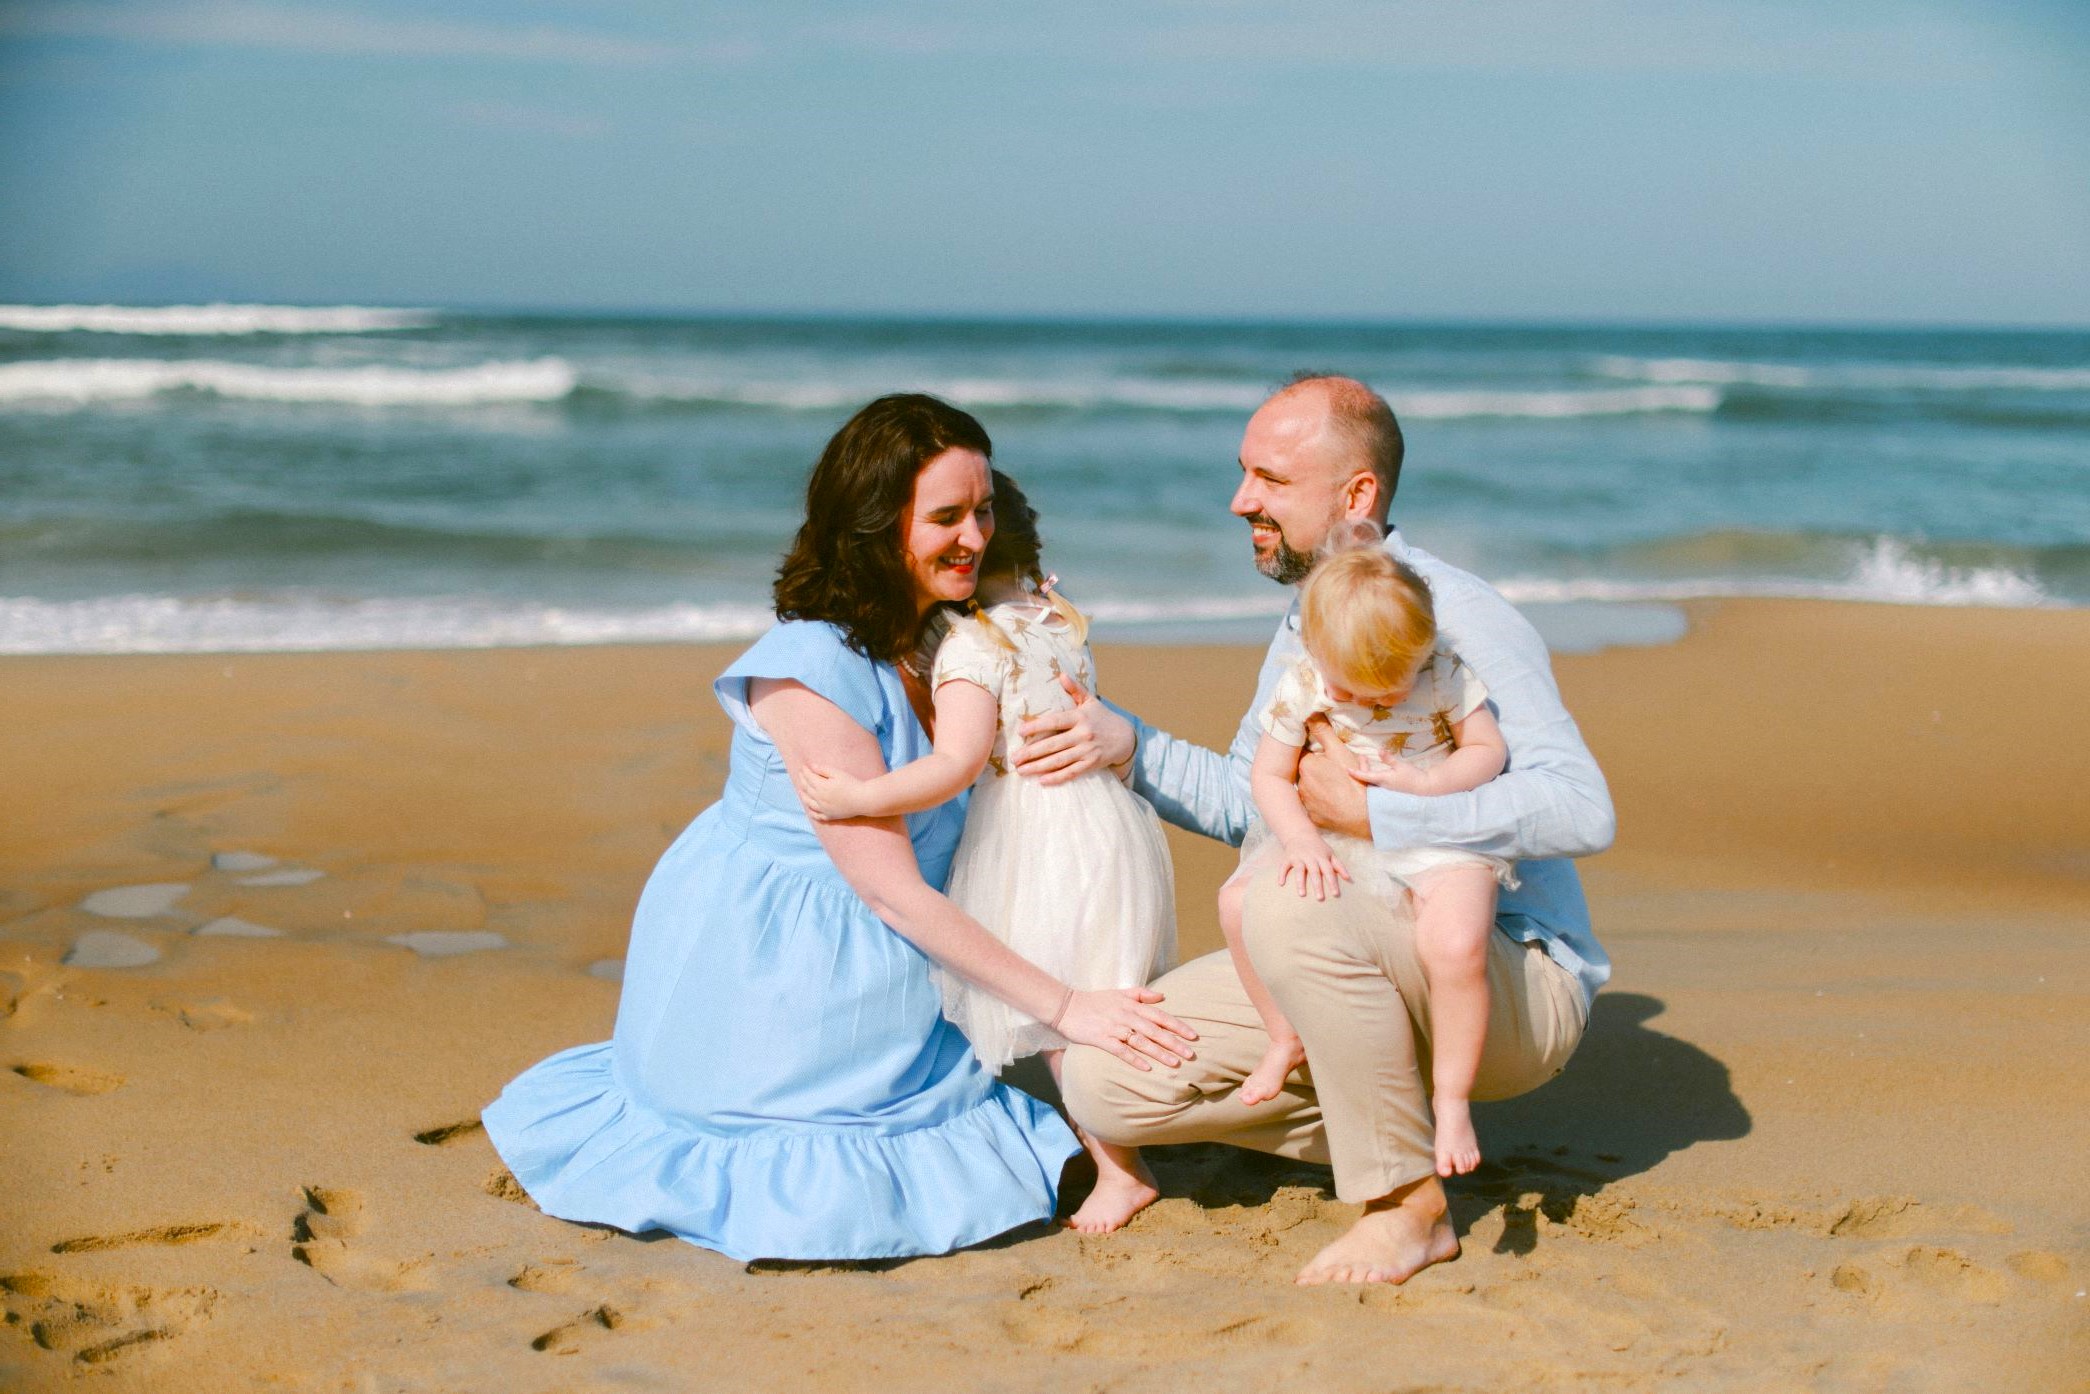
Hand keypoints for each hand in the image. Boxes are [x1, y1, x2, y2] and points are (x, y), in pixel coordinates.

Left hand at [792, 763, 866, 821]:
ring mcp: (824, 809)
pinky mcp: (830, 816)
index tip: (803, 766)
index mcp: (821, 787)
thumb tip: (812, 766)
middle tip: (800, 774)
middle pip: (807, 788)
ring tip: (800, 790)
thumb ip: (824, 770)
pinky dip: (811, 813)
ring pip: (808, 802)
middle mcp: (819, 799)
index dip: (805, 771)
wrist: (863, 800)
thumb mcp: (838, 773)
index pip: (809, 777)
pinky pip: (817, 816)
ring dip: (803, 795)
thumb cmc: (852, 784)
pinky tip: (810, 810)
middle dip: (802, 780)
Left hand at [1013, 674, 1134, 785]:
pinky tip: (1041, 781)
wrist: (1126, 737)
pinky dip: (1056, 778)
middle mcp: (1083, 734)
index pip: (1055, 721)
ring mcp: (1087, 751)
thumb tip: (1061, 674)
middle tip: (1014, 758)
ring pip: (1059, 761)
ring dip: (1038, 767)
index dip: (1037, 726)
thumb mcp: (1091, 701)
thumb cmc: (1102, 718)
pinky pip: (1071, 772)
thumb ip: (1075, 689)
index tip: (1020, 731)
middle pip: (1053, 745)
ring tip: (1021, 771)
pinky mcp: (1091, 764)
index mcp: (1080, 717)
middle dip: (1031, 753)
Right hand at [1057, 985, 1197, 1071]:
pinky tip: (1147, 1068)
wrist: (1066, 1006)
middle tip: (1191, 1054)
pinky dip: (1134, 1059)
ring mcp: (1114, 1028)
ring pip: (1142, 1042)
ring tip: (1175, 1063)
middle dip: (1174, 1043)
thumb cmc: (1095, 1000)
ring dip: (1159, 1053)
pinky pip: (1121, 1051)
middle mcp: (1126, 1016)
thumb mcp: (1119, 992)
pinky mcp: (1102, 1039)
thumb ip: (1141, 994)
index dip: (1178, 1026)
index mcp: (1132, 1005)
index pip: (1160, 1016)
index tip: (1193, 1036)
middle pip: (1155, 1031)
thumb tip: (1162, 996)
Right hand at [1279, 839, 1349, 900]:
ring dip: (1300, 882)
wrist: (1300, 833)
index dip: (1332, 882)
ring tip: (1302, 895)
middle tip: (1320, 898)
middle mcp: (1310, 857)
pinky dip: (1282, 874)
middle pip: (1315, 872)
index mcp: (1322, 857)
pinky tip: (1281, 884)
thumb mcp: (1330, 854)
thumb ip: (1339, 866)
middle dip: (1317, 885)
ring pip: (1299, 870)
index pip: (1329, 871)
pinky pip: (1284, 866)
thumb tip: (1349, 879)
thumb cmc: (1318, 848)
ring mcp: (1298, 857)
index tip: (1335, 894)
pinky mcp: (1288, 857)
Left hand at [1297, 716, 1371, 837]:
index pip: (1308, 754)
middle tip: (1340, 772)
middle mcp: (1301, 784)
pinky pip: (1316, 806)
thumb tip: (1309, 714)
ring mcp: (1306, 803)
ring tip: (1340, 788)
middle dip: (1321, 770)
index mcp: (1306, 765)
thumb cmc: (1353, 780)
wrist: (1364, 814)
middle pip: (1310, 771)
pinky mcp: (1313, 817)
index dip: (1321, 754)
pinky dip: (1324, 802)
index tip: (1331, 757)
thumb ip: (1323, 732)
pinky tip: (1336, 801)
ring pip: (1313, 788)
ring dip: (1322, 786)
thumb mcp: (1339, 751)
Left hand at [1348, 753, 1425, 794]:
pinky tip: (1376, 770)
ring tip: (1366, 760)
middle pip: (1367, 777)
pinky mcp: (1391, 788)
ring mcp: (1386, 788)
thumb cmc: (1412, 776)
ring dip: (1368, 770)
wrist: (1424, 788)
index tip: (1346, 769)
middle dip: (1363, 767)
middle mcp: (1382, 786)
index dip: (1355, 773)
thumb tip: (1379, 749)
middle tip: (1362, 756)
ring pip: (1372, 779)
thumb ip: (1388, 758)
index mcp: (1382, 779)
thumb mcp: (1400, 765)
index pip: (1365, 776)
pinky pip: (1378, 782)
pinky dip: (1373, 774)